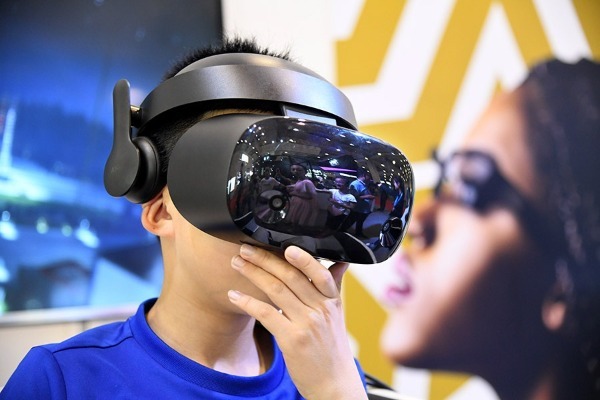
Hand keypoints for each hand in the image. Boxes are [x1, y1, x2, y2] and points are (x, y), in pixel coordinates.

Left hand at [228, 245, 366, 399]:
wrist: (335, 383)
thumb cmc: (333, 348)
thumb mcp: (338, 315)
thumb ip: (334, 287)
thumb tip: (340, 262)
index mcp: (332, 301)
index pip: (318, 272)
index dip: (302, 258)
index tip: (283, 245)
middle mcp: (321, 309)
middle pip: (290, 276)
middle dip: (265, 259)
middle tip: (246, 249)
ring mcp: (307, 324)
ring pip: (276, 290)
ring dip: (253, 274)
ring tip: (236, 264)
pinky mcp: (292, 340)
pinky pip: (266, 314)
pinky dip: (248, 302)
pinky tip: (234, 295)